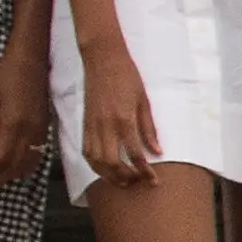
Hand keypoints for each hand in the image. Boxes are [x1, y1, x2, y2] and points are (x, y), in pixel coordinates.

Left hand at [0, 31, 51, 189]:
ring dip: (13, 175)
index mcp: (14, 125)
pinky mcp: (46, 128)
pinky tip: (16, 167)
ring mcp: (41, 131)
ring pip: (29, 163)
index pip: (1, 159)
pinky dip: (27, 166)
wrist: (32, 59)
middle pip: (16, 166)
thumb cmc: (6, 75)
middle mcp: (31, 132)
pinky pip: (38, 155)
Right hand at [78, 39, 159, 186]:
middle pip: (112, 163)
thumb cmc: (126, 76)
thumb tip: (157, 150)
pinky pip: (86, 150)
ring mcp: (92, 125)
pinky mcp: (84, 123)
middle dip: (125, 177)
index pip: (135, 154)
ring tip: (121, 181)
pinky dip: (94, 164)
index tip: (153, 180)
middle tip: (137, 182)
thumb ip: (149, 128)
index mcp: (124, 119)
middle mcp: (106, 126)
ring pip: (96, 161)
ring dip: (108, 175)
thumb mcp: (144, 101)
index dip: (144, 171)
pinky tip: (103, 167)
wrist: (102, 59)